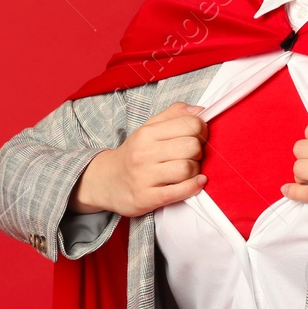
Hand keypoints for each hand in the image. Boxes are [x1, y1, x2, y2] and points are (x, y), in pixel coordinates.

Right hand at [71, 101, 209, 216]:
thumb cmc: (134, 154)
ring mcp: (144, 176)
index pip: (190, 124)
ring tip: (189, 171)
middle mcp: (144, 153)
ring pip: (187, 168)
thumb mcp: (149, 129)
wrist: (105, 181)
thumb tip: (201, 110)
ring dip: (195, 171)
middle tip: (191, 156)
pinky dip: (193, 187)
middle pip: (191, 146)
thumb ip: (174, 115)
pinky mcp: (146, 198)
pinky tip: (197, 183)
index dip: (201, 130)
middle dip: (198, 152)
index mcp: (147, 133)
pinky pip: (178, 191)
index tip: (198, 137)